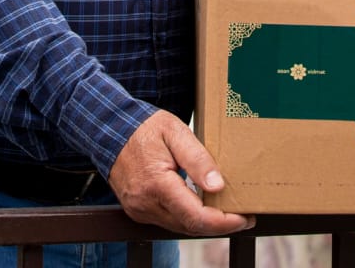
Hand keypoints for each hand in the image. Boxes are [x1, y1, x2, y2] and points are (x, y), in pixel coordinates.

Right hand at [107, 110, 254, 235]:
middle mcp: (145, 204)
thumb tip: (218, 186)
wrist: (109, 129)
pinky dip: (188, 217)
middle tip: (243, 214)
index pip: (195, 217)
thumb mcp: (175, 132)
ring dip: (204, 222)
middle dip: (220, 224)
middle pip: (190, 227)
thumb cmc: (144, 127)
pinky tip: (202, 205)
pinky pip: (168, 220)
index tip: (245, 217)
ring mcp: (139, 210)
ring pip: (179, 226)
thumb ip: (197, 159)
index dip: (224, 222)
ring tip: (228, 210)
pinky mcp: (137, 210)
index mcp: (156, 184)